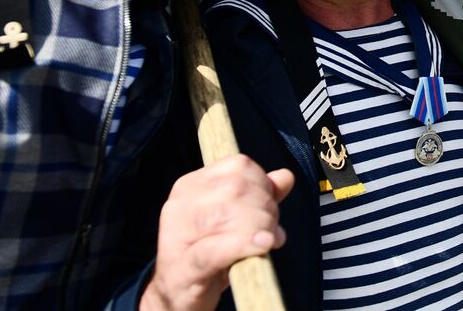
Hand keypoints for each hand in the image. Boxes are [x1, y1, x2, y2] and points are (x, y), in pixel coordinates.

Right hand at [140, 156, 293, 310]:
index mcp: (191, 185)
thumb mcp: (234, 220)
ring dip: (259, 228)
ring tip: (267, 244)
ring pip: (227, 216)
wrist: (176, 296)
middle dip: (265, 209)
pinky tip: (262, 245)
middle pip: (237, 189)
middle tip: (272, 231)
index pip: (238, 167)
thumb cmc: (209, 254)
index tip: (269, 207)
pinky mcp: (183, 267)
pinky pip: (216, 249)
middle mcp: (180, 204)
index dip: (264, 184)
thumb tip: (285, 176)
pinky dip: (243, 244)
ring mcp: (177, 235)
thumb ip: (259, 196)